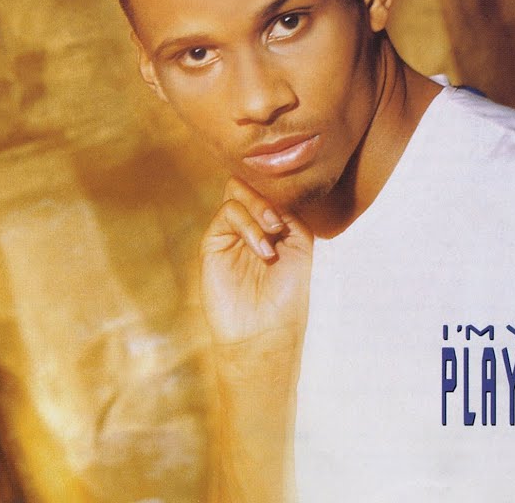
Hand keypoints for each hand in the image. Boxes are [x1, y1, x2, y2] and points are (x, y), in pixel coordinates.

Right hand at [200, 177, 313, 354]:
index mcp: (272, 225)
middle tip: (278, 222)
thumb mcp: (301, 246)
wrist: (264, 330)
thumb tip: (272, 192)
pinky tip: (262, 249)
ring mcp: (230, 233)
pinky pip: (226, 214)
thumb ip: (289, 213)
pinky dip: (247, 224)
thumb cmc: (287, 294)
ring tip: (271, 238)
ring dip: (258, 209)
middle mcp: (250, 226)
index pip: (270, 190)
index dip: (281, 191)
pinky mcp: (213, 243)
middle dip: (265, 194)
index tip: (292, 213)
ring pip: (235, 192)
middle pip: (248, 184)